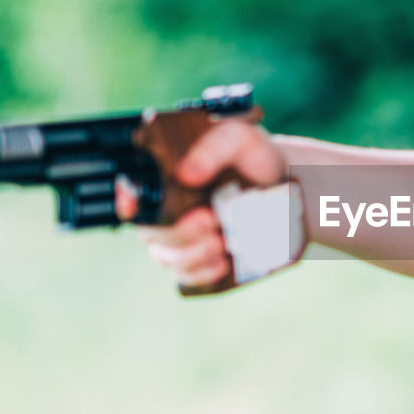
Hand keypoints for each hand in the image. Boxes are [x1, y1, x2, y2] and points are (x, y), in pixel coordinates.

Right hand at [116, 121, 287, 287]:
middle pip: (151, 232)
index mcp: (165, 178)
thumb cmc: (255, 156)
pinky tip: (223, 262)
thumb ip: (213, 147)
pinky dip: (203, 273)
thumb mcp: (240, 137)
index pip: (130, 194)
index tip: (132, 203)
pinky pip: (188, 277)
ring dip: (191, 255)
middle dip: (177, 231)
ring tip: (222, 243)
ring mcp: (182, 239)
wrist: (288, 184)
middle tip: (210, 219)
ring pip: (167, 258)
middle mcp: (166, 210)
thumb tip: (185, 173)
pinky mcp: (201, 261)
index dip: (125, 201)